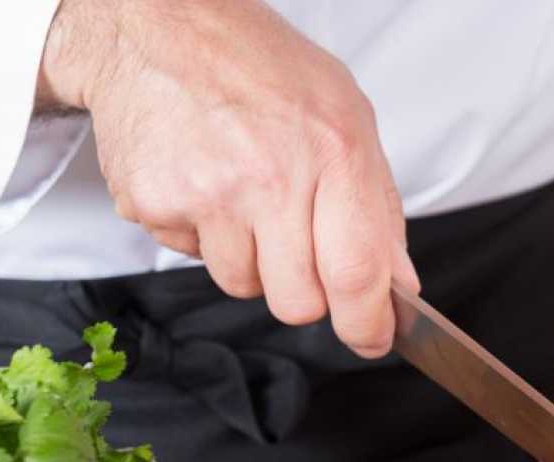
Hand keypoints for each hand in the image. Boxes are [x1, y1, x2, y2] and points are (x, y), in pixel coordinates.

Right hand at [37, 0, 417, 356]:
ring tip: (247, 199)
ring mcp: (207, 194)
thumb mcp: (348, 117)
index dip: (369, 324)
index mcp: (333, 154)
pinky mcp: (154, 203)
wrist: (161, 26)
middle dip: (308, 295)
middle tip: (301, 251)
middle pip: (298, 303)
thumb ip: (379, 205)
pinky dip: (201, 234)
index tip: (373, 337)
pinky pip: (190, 256)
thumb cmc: (262, 68)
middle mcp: (271, 179)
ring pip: (242, 286)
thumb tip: (399, 282)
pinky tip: (205, 182)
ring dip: (252, 262)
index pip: (359, 274)